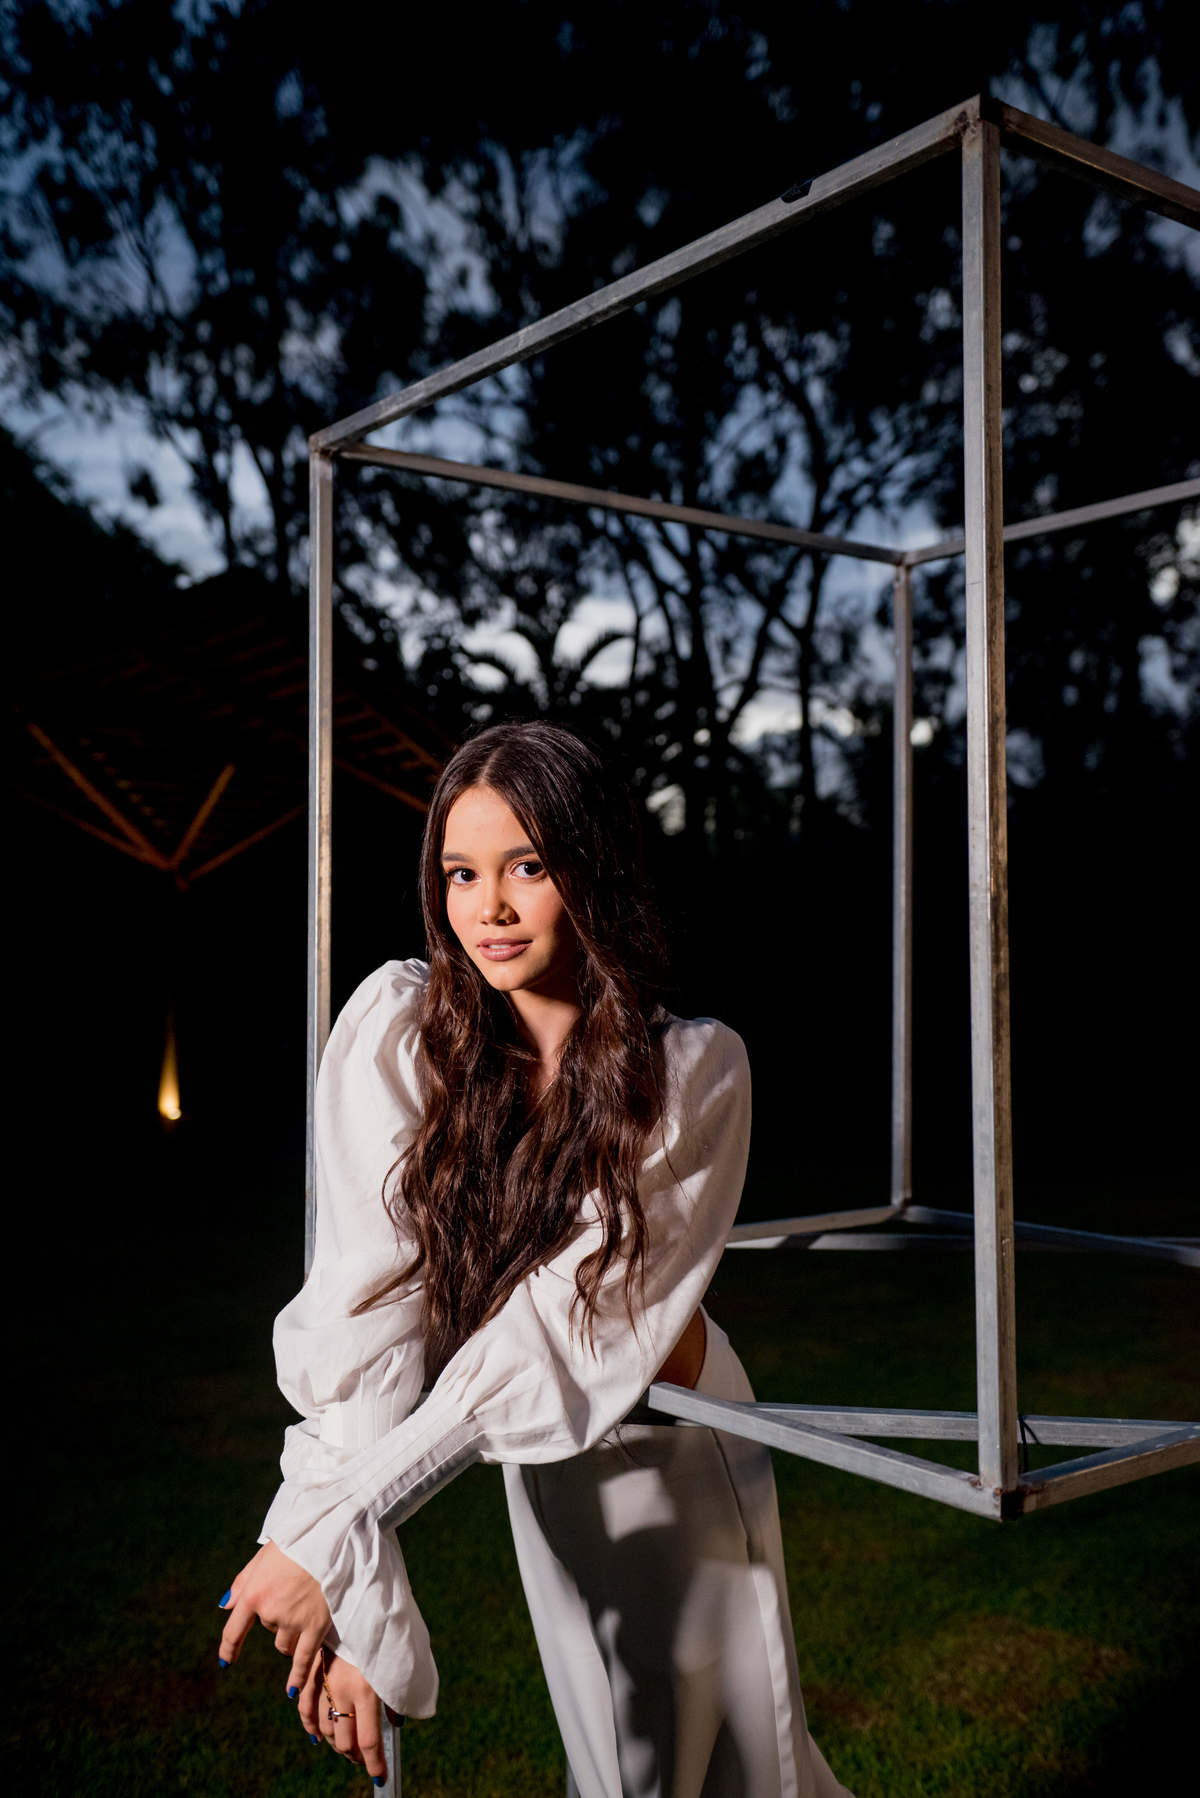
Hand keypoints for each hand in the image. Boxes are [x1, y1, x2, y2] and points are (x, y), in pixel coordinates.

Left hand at [218, 1539, 331, 1696]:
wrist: (330, 1537)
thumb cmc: (295, 1543)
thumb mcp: (263, 1557)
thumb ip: (242, 1583)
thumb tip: (224, 1606)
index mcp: (253, 1594)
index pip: (234, 1630)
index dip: (230, 1648)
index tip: (226, 1661)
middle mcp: (270, 1612)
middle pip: (268, 1631)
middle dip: (278, 1619)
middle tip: (295, 1593)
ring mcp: (293, 1621)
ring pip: (285, 1644)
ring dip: (291, 1636)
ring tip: (307, 1609)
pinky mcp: (316, 1626)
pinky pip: (303, 1659)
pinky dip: (297, 1676)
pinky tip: (292, 1691)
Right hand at [301, 1648, 388, 1782]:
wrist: (358, 1601)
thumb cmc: (384, 1635)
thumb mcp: (396, 1665)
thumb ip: (395, 1697)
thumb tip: (396, 1724)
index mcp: (368, 1690)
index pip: (369, 1741)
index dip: (375, 1764)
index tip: (380, 1778)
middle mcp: (343, 1690)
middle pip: (345, 1742)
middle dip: (356, 1756)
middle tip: (364, 1758)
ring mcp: (324, 1683)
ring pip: (326, 1730)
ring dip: (337, 1743)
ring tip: (348, 1747)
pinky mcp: (312, 1672)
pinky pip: (305, 1708)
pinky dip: (311, 1726)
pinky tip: (318, 1735)